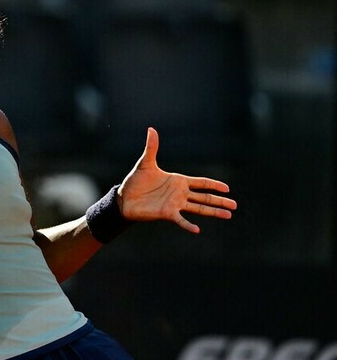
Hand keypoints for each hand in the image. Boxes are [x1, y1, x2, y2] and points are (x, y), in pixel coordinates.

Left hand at [118, 127, 237, 232]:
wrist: (124, 198)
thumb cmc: (135, 181)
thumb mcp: (145, 163)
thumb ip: (152, 148)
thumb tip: (151, 129)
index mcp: (179, 181)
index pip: (201, 182)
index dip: (214, 184)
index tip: (227, 188)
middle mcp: (180, 194)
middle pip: (205, 197)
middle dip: (220, 201)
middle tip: (235, 205)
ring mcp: (175, 204)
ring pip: (199, 208)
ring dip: (213, 212)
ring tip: (228, 216)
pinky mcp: (167, 214)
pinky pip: (180, 220)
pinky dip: (188, 224)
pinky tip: (197, 230)